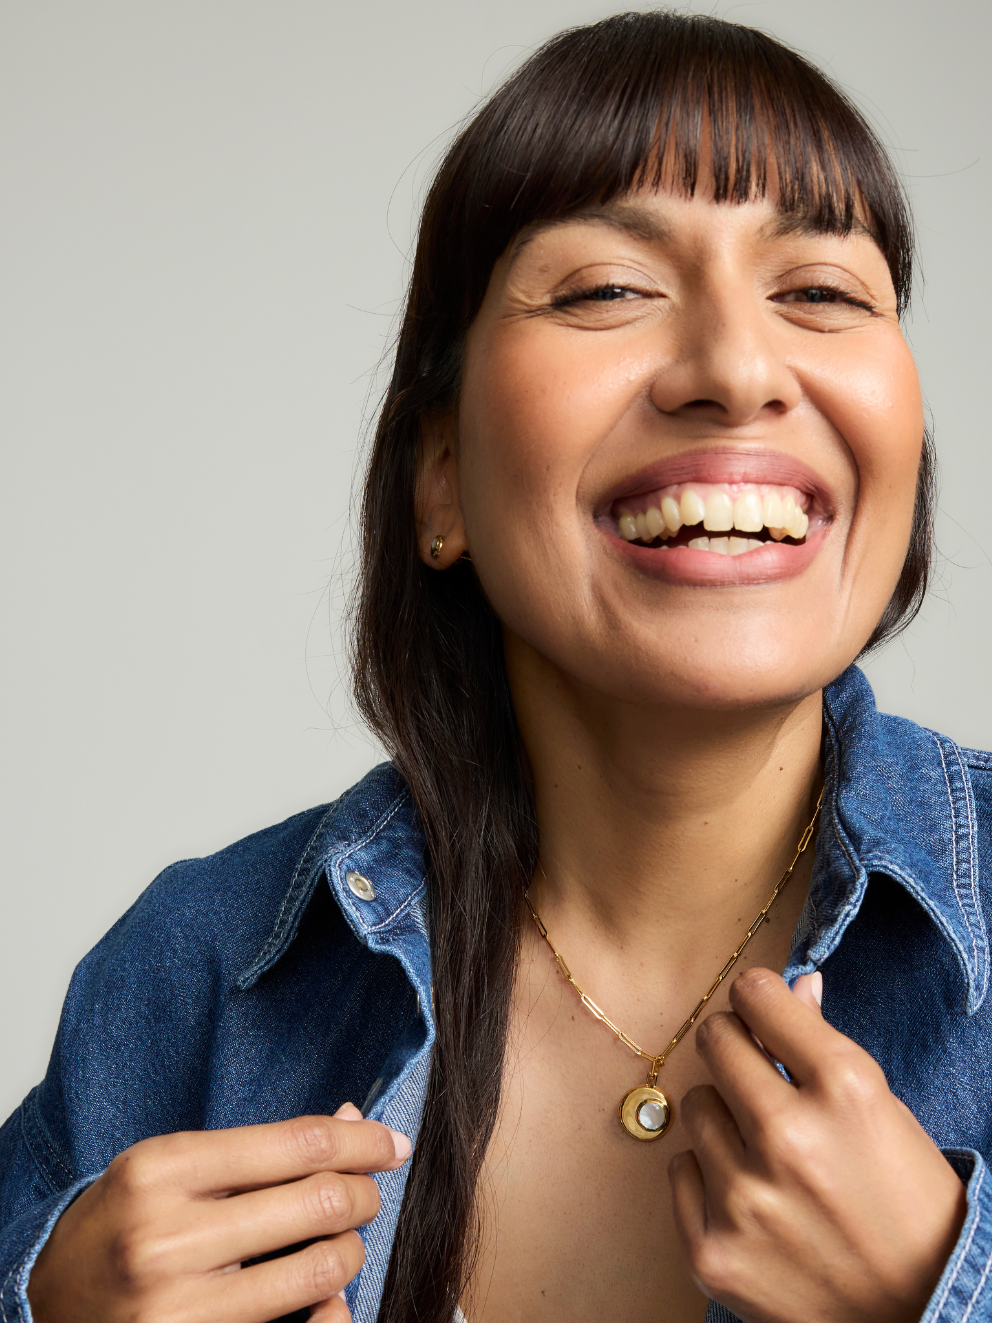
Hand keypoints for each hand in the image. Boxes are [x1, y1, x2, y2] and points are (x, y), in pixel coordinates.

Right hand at [27, 1102, 410, 1322]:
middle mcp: (168, 1238)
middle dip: (363, 1195)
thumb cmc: (119, 1224)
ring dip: (348, 1251)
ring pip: (319, 1269)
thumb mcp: (170, 1166)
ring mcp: (178, 1307)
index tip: (391, 1143)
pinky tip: (322, 1295)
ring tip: (337, 1242)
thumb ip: (256, 1148)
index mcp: (161, 1169)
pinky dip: (327, 1309)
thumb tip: (349, 1121)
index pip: (298, 1143)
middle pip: (319, 1202)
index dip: (361, 1141)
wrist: (45, 1304)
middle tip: (365, 1193)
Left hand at [669, 968, 966, 1322]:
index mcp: (844, 1089)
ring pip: (695, 1106)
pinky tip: (750, 1196)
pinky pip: (680, 1169)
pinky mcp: (713, 1250)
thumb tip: (795, 985)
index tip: (759, 1008)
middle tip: (752, 1069)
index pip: (759, 995)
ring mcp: (745, 1198)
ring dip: (724, 1118)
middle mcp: (789, 1137)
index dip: (757, 997)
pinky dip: (708, 1177)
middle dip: (733, 1045)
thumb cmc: (908, 1208)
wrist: (917, 1319)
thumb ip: (826, 1045)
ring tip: (765, 1150)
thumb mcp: (884, 1113)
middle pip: (715, 1040)